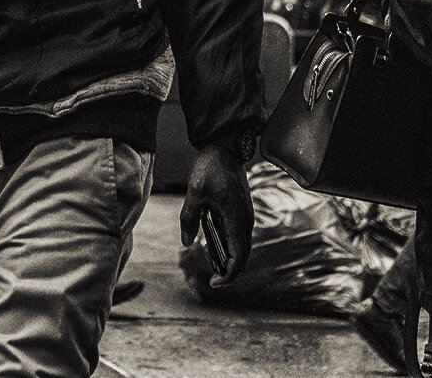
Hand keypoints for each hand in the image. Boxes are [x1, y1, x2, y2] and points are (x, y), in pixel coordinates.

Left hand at [180, 143, 254, 287]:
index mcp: (236, 219)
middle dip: (228, 270)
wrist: (225, 148)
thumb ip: (189, 218)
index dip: (229, 275)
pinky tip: (211, 243)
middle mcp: (245, 220)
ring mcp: (245, 216)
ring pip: (241, 246)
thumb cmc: (210, 167)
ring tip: (207, 257)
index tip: (214, 283)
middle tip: (211, 277)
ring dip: (227, 257)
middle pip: (243, 256)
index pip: (239, 257)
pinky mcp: (241, 211)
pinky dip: (227, 245)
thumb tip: (186, 242)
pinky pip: (238, 235)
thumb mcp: (194, 192)